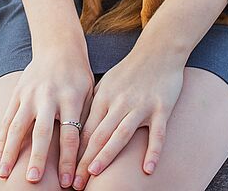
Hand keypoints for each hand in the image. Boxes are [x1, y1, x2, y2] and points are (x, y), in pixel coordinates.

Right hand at [0, 47, 94, 187]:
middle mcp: (49, 95)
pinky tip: (0, 156)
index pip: (71, 134)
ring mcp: (30, 93)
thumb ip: (86, 120)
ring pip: (18, 125)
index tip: (68, 182)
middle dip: (37, 157)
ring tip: (5, 173)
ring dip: (11, 151)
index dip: (68, 160)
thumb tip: (88, 156)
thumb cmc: (78, 76)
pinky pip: (8, 118)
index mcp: (71, 97)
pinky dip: (3, 138)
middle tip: (33, 180)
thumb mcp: (89, 93)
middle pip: (42, 130)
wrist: (58, 46)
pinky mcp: (18, 91)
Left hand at [72, 47, 184, 188]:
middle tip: (74, 184)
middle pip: (99, 135)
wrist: (159, 50)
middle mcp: (119, 102)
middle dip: (85, 161)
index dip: (75, 153)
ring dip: (107, 155)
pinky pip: (157, 133)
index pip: (85, 130)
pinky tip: (147, 168)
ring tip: (95, 174)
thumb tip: (79, 127)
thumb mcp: (108, 83)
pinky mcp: (161, 107)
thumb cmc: (131, 70)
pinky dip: (152, 151)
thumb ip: (95, 104)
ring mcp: (141, 105)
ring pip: (121, 134)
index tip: (66, 173)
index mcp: (104, 97)